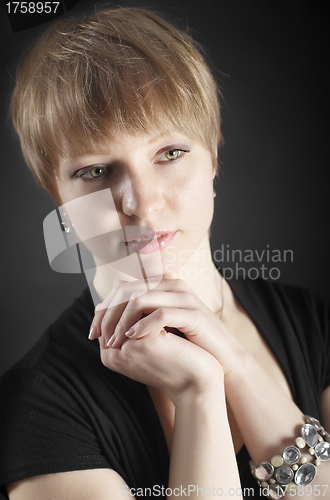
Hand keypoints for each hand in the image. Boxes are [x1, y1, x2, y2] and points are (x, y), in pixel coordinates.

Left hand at [90, 278, 241, 386]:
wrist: (220, 358)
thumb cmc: (187, 343)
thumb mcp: (159, 325)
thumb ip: (139, 315)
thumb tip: (109, 315)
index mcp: (162, 285)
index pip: (121, 288)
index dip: (103, 309)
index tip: (92, 332)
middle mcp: (171, 285)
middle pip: (126, 290)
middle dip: (107, 315)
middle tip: (96, 337)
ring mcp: (183, 297)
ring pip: (139, 299)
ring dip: (120, 322)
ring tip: (113, 342)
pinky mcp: (192, 313)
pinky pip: (161, 313)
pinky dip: (143, 326)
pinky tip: (132, 338)